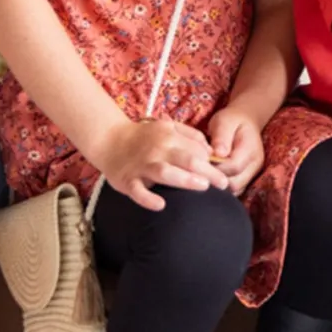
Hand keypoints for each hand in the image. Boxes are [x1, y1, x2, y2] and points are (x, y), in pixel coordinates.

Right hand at [96, 117, 230, 210]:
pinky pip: (138, 191)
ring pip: (165, 172)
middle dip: (207, 171)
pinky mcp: (127, 180)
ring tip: (202, 186)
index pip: (196, 148)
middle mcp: (156, 149)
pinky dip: (148, 198)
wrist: (109, 140)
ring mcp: (141, 165)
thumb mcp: (167, 126)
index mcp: (168, 135)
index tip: (223, 172)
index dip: (211, 161)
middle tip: (223, 184)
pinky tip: (161, 205)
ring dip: (184, 179)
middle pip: (186, 159)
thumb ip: (190, 134)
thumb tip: (211, 150)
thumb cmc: (144, 137)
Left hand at [206, 106, 264, 194]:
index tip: (199, 163)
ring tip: (204, 176)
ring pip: (235, 190)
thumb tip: (218, 153)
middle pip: (235, 184)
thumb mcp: (224, 121)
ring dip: (218, 187)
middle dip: (216, 181)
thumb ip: (221, 136)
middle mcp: (255, 165)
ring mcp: (252, 174)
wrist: (245, 121)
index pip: (233, 167)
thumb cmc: (232, 120)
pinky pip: (234, 190)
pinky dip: (221, 188)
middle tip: (199, 173)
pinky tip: (210, 179)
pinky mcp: (246, 179)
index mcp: (251, 150)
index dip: (215, 168)